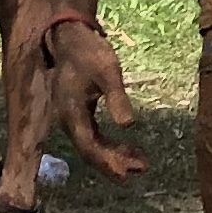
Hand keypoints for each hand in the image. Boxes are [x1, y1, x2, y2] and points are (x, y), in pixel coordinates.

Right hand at [19, 11, 147, 178]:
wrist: (70, 38)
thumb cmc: (89, 52)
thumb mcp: (107, 71)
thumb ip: (117, 97)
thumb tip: (128, 125)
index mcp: (72, 114)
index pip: (89, 148)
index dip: (109, 163)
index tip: (129, 173)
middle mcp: (68, 122)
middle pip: (91, 152)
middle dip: (115, 164)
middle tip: (142, 169)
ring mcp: (71, 119)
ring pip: (92, 147)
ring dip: (114, 157)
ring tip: (140, 162)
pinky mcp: (77, 114)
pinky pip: (92, 137)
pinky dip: (109, 145)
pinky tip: (127, 147)